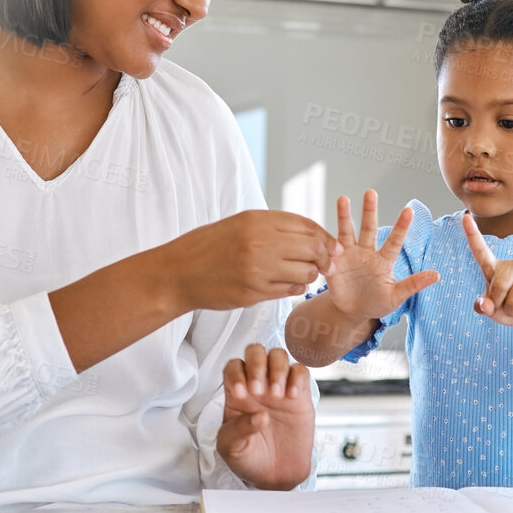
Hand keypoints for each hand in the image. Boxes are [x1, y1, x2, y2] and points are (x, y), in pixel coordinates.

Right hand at [159, 211, 341, 313]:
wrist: (179, 272)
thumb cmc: (211, 245)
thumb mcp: (241, 224)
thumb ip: (275, 227)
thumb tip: (313, 235)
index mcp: (258, 220)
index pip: (307, 226)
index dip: (325, 237)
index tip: (333, 246)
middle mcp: (260, 242)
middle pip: (313, 248)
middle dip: (325, 257)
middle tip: (326, 263)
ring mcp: (257, 269)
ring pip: (306, 272)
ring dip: (310, 274)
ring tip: (302, 273)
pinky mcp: (254, 292)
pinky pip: (289, 290)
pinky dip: (296, 287)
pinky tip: (290, 284)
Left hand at [217, 344, 314, 489]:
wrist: (274, 475)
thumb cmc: (249, 458)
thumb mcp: (230, 448)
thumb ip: (237, 430)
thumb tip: (258, 415)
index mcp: (236, 393)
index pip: (233, 367)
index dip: (236, 374)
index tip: (241, 394)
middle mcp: (257, 385)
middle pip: (255, 352)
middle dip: (257, 365)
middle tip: (259, 390)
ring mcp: (279, 387)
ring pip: (278, 356)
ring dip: (276, 370)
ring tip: (276, 394)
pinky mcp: (300, 395)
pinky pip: (300, 372)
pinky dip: (297, 378)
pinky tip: (291, 397)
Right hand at [322, 191, 439, 320]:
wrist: (352, 312)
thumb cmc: (377, 303)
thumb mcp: (396, 296)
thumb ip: (413, 284)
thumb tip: (436, 275)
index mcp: (383, 259)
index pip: (394, 240)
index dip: (401, 226)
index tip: (409, 210)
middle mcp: (366, 252)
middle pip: (369, 228)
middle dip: (369, 210)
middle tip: (371, 192)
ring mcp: (348, 255)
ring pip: (346, 231)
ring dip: (344, 216)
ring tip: (343, 199)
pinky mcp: (332, 263)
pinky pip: (328, 250)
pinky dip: (325, 243)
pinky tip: (322, 233)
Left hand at [463, 212, 512, 331]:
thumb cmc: (508, 308)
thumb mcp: (491, 310)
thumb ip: (483, 307)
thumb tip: (485, 304)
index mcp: (494, 268)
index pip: (480, 250)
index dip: (472, 234)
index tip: (465, 216)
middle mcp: (511, 266)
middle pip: (498, 287)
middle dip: (500, 304)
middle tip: (507, 305)